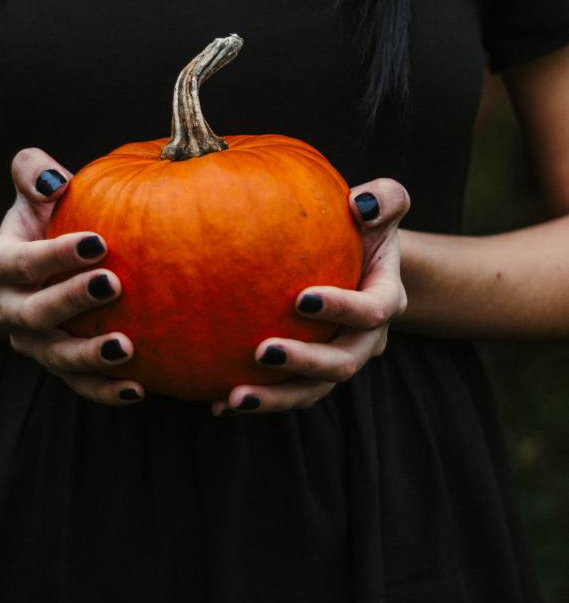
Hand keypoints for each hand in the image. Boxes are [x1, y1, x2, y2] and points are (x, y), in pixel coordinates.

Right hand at [0, 148, 143, 405]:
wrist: (39, 269)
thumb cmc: (46, 219)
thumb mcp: (34, 192)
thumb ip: (33, 171)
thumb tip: (56, 179)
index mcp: (1, 265)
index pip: (22, 261)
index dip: (56, 254)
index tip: (98, 242)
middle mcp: (10, 308)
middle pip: (34, 313)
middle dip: (71, 300)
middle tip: (113, 283)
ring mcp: (33, 343)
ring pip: (54, 357)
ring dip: (88, 356)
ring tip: (125, 347)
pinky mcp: (58, 367)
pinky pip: (79, 386)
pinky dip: (105, 391)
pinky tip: (138, 389)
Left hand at [211, 178, 409, 416]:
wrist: (359, 258)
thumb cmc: (363, 224)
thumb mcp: (383, 203)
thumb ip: (384, 198)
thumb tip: (360, 202)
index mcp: (386, 298)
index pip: (371, 310)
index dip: (341, 309)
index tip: (301, 299)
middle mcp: (367, 338)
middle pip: (343, 363)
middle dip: (304, 362)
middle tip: (262, 352)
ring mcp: (340, 359)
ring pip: (313, 390)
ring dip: (276, 397)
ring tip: (234, 397)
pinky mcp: (313, 374)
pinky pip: (287, 393)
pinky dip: (258, 400)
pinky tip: (216, 403)